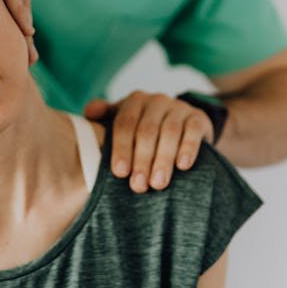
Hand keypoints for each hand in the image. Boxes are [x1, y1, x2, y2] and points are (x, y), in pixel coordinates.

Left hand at [84, 92, 213, 192]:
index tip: (119, 173)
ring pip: (169, 132)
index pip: (124, 124)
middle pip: (146, 131)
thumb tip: (88, 112)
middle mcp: (156, 101)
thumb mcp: (124, 120)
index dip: (121, 148)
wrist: (183, 123)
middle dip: (141, 160)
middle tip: (138, 186)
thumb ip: (104, 117)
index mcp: (134, 101)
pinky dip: (188, 148)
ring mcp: (178, 108)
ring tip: (158, 184)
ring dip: (163, 160)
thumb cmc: (144, 128)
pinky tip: (183, 166)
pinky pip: (193, 131)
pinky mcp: (198, 118)